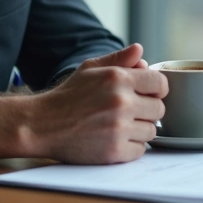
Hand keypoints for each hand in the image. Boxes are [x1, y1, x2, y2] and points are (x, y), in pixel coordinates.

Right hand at [0, 44, 167, 162]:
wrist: (42, 124)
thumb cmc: (68, 95)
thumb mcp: (89, 68)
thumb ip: (118, 59)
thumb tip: (141, 51)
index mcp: (118, 78)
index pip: (160, 84)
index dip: (155, 90)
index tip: (145, 95)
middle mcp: (121, 102)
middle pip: (159, 109)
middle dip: (146, 111)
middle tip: (127, 112)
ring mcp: (119, 128)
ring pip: (151, 131)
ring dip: (138, 130)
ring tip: (118, 126)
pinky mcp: (114, 151)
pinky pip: (140, 150)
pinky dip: (130, 147)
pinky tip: (114, 139)